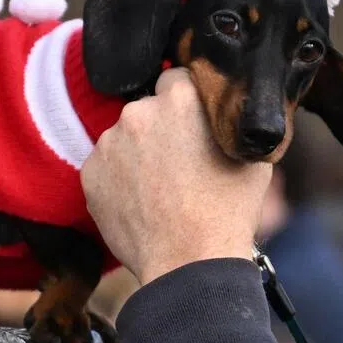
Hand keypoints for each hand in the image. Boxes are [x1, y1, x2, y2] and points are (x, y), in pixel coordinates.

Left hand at [82, 68, 273, 285]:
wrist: (189, 262)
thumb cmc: (227, 213)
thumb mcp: (252, 158)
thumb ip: (232, 124)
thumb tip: (230, 115)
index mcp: (181, 97)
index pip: (176, 79)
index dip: (187, 104)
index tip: (193, 127)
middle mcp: (139, 111)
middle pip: (148, 110)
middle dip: (161, 130)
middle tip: (180, 166)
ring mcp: (109, 143)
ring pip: (124, 140)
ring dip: (138, 155)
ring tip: (161, 192)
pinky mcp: (89, 173)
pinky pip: (106, 168)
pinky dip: (119, 181)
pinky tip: (142, 205)